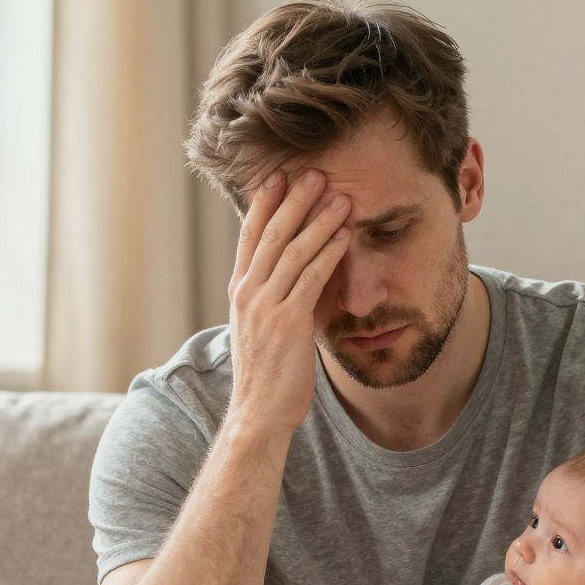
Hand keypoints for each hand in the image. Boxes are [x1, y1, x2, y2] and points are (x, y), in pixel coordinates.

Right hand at [226, 167, 354, 436]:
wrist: (258, 413)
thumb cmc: (266, 375)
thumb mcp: (261, 329)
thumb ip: (271, 299)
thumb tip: (288, 279)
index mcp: (240, 291)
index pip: (250, 238)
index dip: (263, 205)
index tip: (277, 176)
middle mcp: (248, 293)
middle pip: (271, 235)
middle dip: (293, 201)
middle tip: (314, 172)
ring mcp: (266, 306)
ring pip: (292, 252)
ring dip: (318, 221)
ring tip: (340, 197)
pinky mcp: (288, 322)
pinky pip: (310, 279)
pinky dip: (328, 254)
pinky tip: (345, 236)